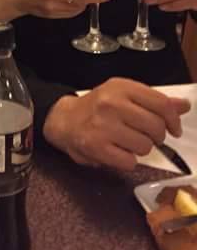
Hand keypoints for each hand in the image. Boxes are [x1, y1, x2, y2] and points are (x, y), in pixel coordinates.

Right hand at [43, 78, 189, 170]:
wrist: (64, 119)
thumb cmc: (98, 107)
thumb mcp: (124, 95)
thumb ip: (153, 101)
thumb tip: (184, 105)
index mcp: (121, 87)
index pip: (161, 104)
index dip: (173, 120)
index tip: (174, 129)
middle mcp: (112, 103)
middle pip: (156, 127)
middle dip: (156, 136)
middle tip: (146, 135)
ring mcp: (103, 125)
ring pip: (145, 146)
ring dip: (141, 149)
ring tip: (127, 142)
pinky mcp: (97, 147)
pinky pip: (130, 162)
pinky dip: (127, 161)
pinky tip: (117, 151)